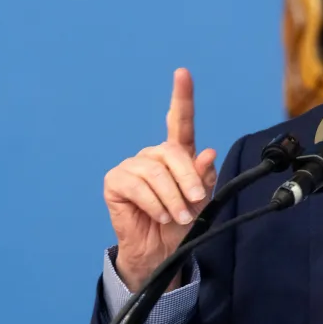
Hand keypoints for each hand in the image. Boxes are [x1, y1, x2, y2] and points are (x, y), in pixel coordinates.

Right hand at [103, 69, 217, 292]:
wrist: (161, 250)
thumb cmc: (181, 222)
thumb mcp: (200, 201)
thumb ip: (204, 177)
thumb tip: (207, 152)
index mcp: (176, 155)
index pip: (180, 121)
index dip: (182, 97)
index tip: (183, 73)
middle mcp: (154, 156)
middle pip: (172, 153)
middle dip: (188, 179)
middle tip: (196, 202)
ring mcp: (132, 166)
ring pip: (156, 173)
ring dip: (172, 199)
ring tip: (178, 217)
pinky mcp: (115, 182)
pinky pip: (138, 186)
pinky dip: (154, 204)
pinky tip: (158, 215)